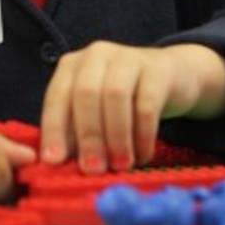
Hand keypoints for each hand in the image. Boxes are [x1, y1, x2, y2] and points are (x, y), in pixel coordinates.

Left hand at [39, 42, 224, 173]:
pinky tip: (144, 155)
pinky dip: (143, 134)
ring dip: (116, 135)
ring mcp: (127, 57)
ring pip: (115, 94)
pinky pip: (147, 102)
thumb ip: (76, 133)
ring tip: (120, 165)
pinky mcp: (157, 69)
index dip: (54, 129)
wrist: (170, 76)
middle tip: (94, 168)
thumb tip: (61, 165)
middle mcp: (96, 55)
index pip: (57, 96)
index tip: (54, 161)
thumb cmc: (123, 100)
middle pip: (86, 93)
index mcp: (72, 65)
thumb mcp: (94, 113)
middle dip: (88, 135)